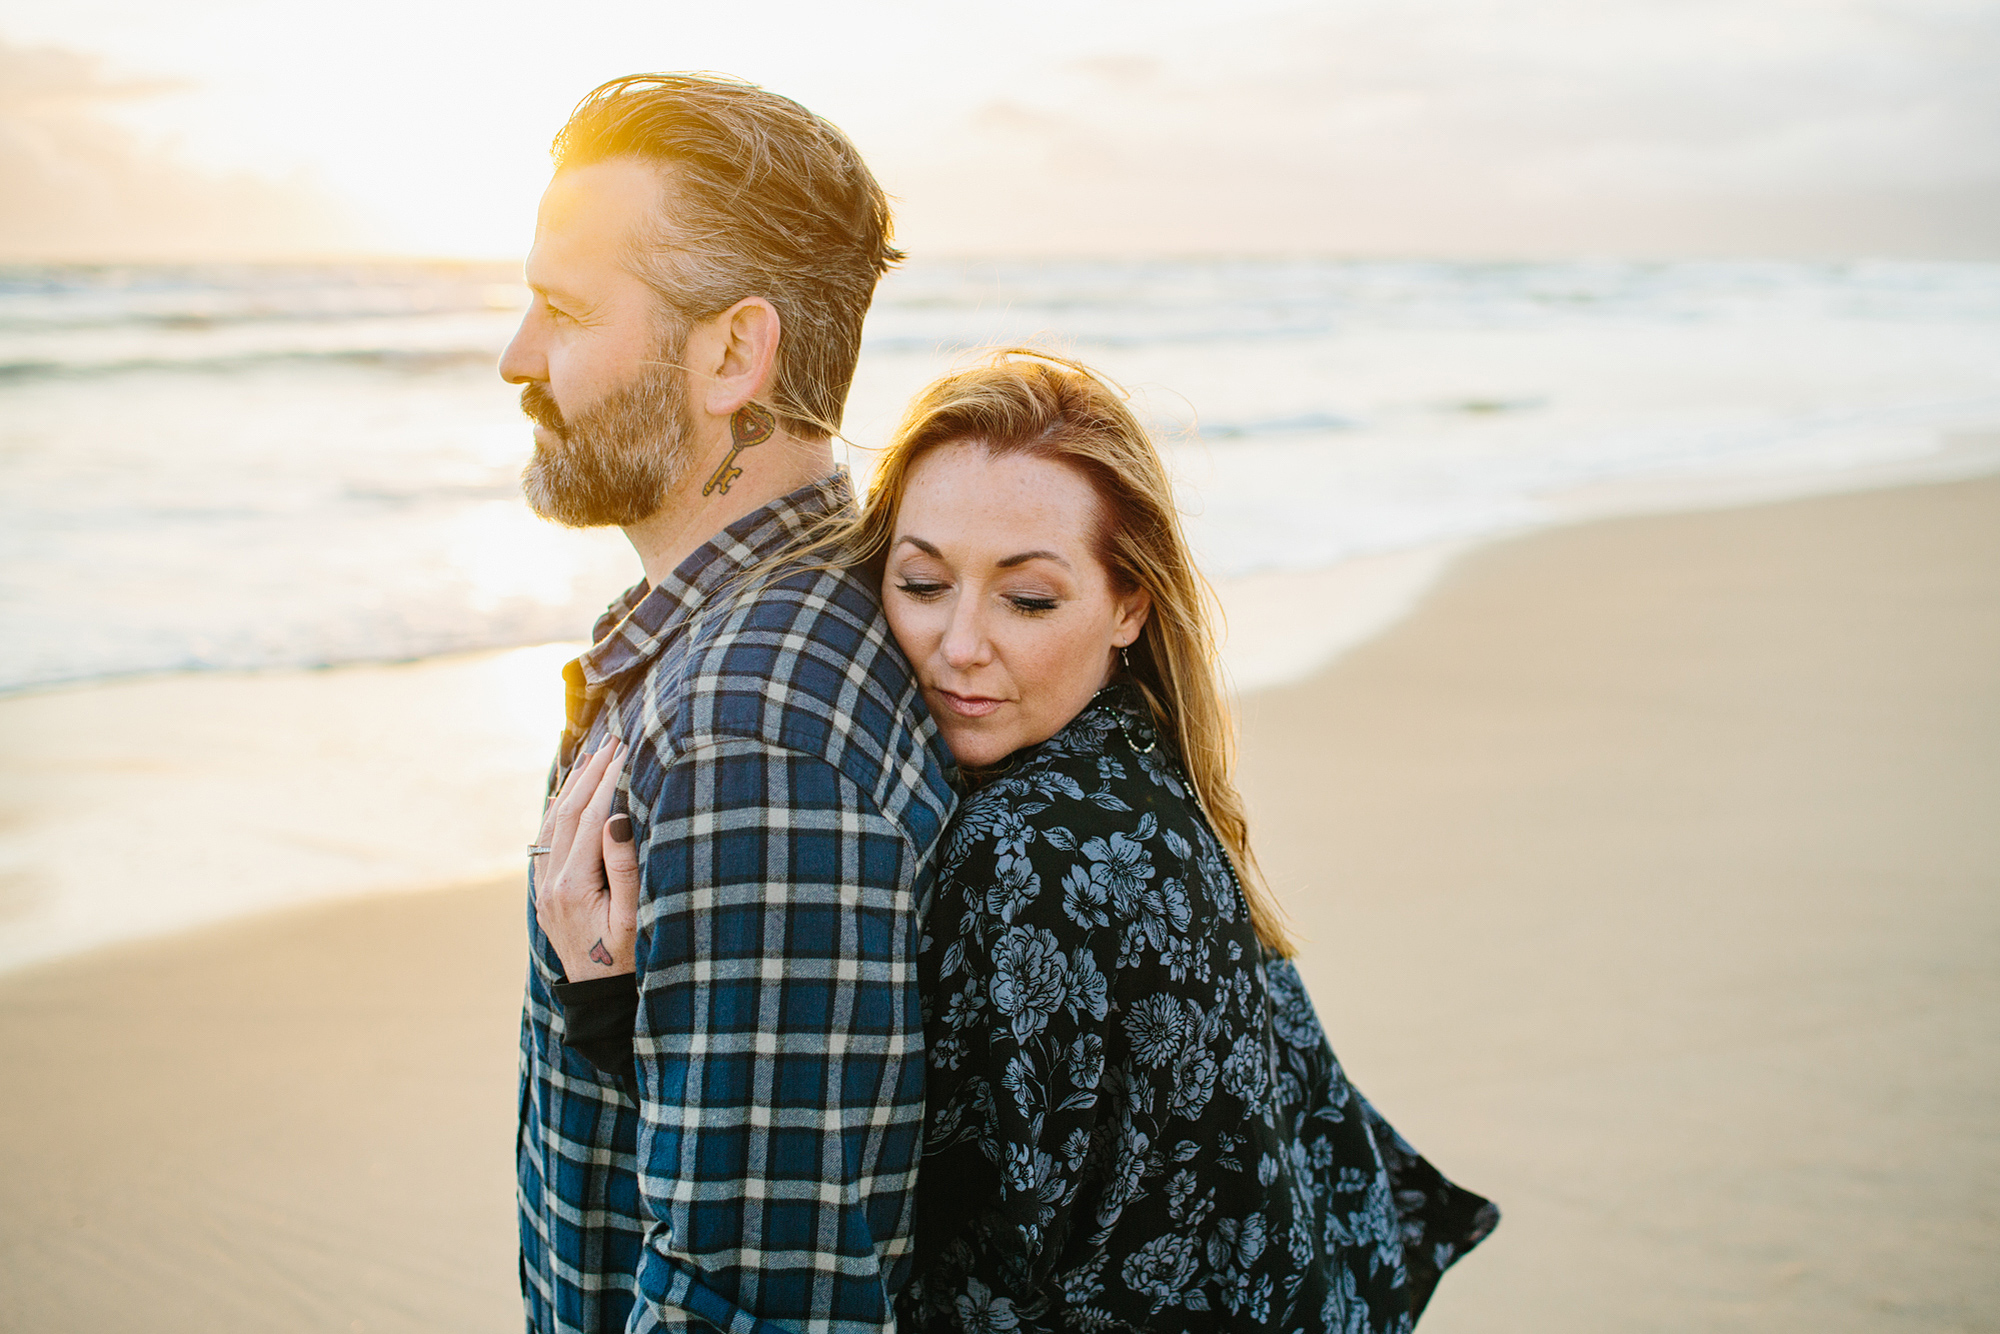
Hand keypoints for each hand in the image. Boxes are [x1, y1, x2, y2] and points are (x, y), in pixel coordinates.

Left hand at [531, 739, 640, 980]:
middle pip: (568, 814)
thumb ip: (624, 867)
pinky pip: (546, 841)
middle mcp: (551, 884)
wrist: (599, 998)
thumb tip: (619, 817)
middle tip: (614, 741)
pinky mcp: (545, 892)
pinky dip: (558, 810)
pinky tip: (569, 794)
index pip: (591, 818)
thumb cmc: (627, 960)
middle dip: (591, 774)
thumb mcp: (633, 917)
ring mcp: (543, 888)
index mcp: (573, 886)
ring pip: (552, 824)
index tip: (627, 752)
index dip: (609, 781)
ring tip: (592, 757)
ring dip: (572, 787)